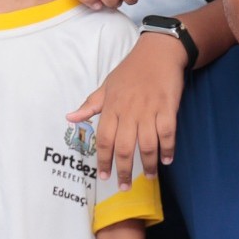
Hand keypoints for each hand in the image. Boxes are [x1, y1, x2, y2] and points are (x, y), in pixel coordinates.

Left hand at [68, 33, 187, 186]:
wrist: (158, 51)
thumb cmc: (131, 70)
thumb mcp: (106, 86)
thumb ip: (90, 105)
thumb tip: (69, 118)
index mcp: (111, 107)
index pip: (103, 139)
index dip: (103, 160)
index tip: (104, 176)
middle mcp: (129, 111)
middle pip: (125, 147)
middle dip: (124, 170)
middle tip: (125, 186)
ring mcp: (149, 109)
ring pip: (147, 144)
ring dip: (148, 164)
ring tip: (149, 177)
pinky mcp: (168, 107)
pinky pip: (167, 133)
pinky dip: (168, 148)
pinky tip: (167, 159)